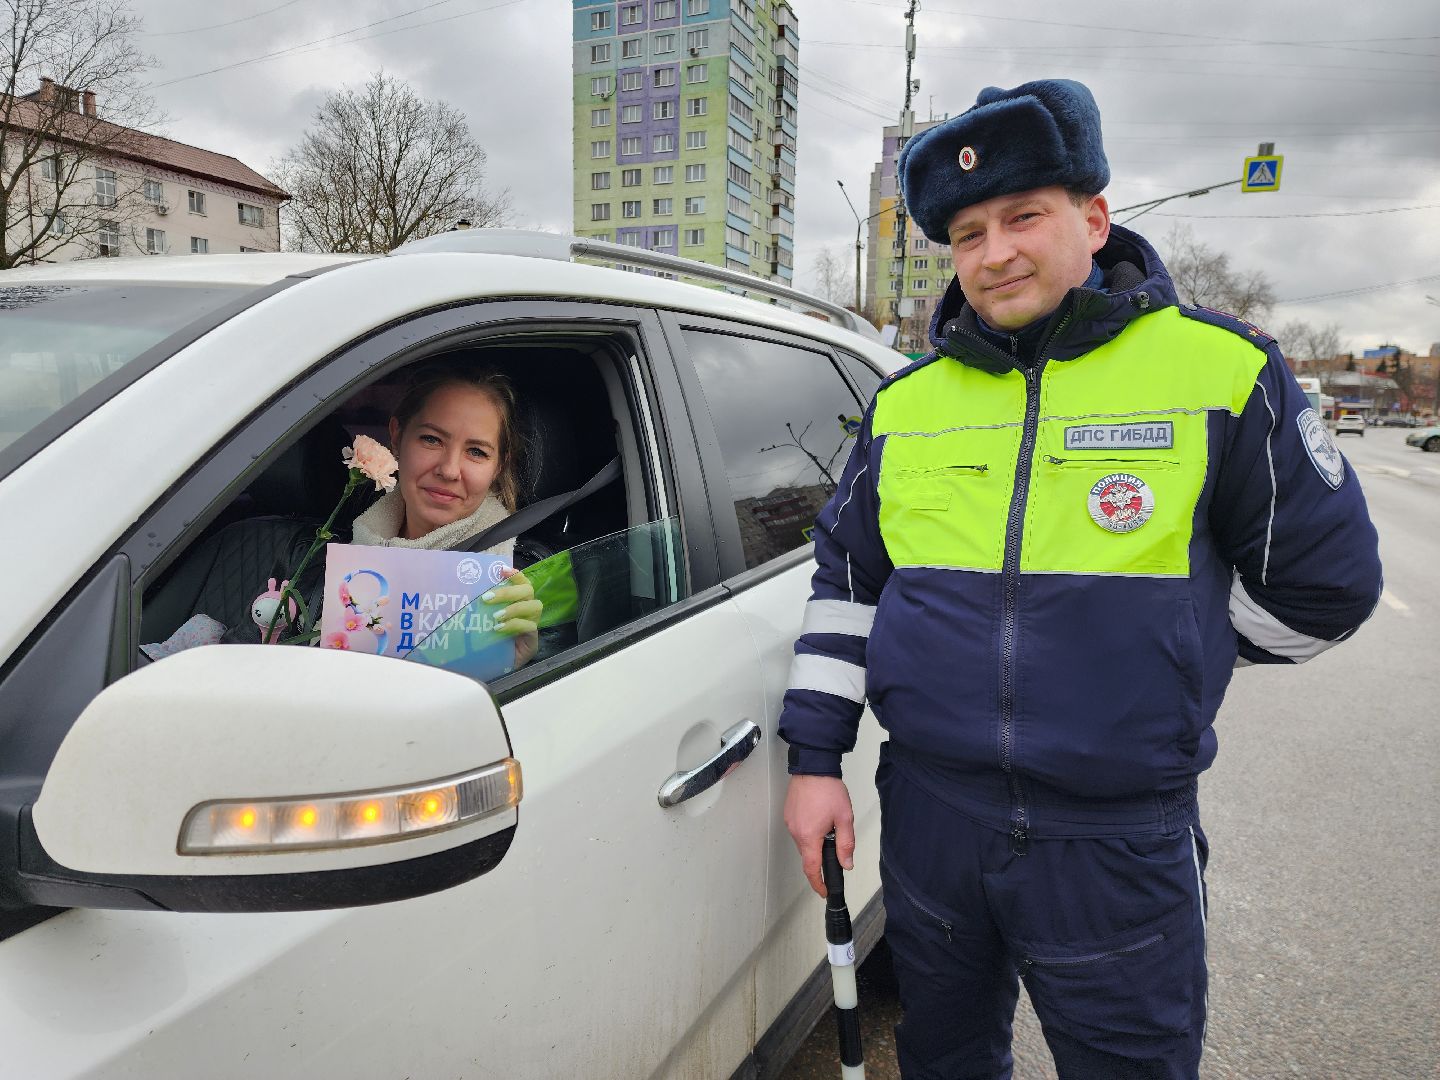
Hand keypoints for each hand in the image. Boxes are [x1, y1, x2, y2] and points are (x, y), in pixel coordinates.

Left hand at [483, 568, 541, 666]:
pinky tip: (499, 629)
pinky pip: (530, 627)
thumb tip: (466, 587)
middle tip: (487, 598)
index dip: (515, 575)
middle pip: (529, 591)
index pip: (523, 583)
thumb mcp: (481, 620)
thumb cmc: (484, 641)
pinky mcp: (533, 641)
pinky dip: (514, 624)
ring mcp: (532, 625)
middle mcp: (528, 611)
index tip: (501, 570)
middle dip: (508, 592)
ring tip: (496, 616)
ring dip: (514, 608)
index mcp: (517, 603)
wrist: (487, 666)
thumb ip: (481, 606)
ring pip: (535, 606)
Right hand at [784, 774, 853, 897]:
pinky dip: (809, 832)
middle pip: (808, 856)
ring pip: (803, 843)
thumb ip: (846, 844)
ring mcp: (790, 823)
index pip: (812, 868)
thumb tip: (846, 864)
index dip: (818, 883)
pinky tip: (819, 818)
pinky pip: (799, 831)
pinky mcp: (788, 815)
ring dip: (815, 842)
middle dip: (821, 857)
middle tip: (835, 845)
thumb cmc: (828, 789)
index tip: (824, 891)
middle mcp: (796, 832)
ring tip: (829, 824)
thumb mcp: (844, 818)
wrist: (813, 766)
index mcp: (809, 836)